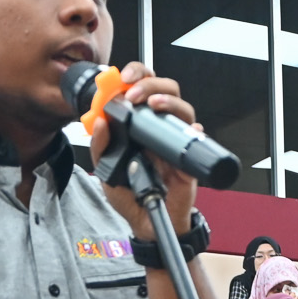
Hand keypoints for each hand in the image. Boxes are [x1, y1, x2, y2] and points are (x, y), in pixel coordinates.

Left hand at [96, 62, 199, 240]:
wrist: (145, 223)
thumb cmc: (130, 194)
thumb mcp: (106, 170)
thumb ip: (101, 147)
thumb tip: (101, 122)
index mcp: (140, 125)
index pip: (143, 88)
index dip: (137, 75)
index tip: (124, 77)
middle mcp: (160, 129)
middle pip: (167, 90)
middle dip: (151, 83)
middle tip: (135, 93)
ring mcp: (174, 142)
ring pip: (184, 109)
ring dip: (168, 101)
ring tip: (153, 104)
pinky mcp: (187, 159)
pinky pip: (196, 139)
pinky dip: (193, 131)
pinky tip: (187, 129)